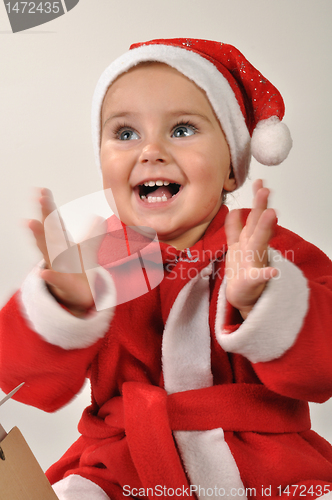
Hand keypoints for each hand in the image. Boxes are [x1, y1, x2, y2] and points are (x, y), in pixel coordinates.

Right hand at [28, 188, 104, 316]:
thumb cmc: (76, 270)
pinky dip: (49, 276)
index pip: (54, 221)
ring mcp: (56, 266)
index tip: (43, 191)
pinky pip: (55, 279)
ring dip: (38, 237)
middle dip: (44, 214)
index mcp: (61, 243)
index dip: (49, 206)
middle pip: (49, 230)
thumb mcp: (87, 251)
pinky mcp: (62, 283)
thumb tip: (99, 218)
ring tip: (30, 223)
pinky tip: (42, 273)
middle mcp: (55, 252)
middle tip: (39, 198)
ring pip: (47, 251)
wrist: (77, 296)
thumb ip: (93, 234)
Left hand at [224, 179, 277, 318]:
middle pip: (257, 225)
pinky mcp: (252, 281)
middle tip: (265, 190)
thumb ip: (235, 229)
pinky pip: (258, 278)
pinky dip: (266, 275)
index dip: (256, 201)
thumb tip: (235, 210)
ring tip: (272, 214)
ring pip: (259, 243)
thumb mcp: (237, 246)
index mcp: (249, 241)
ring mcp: (255, 263)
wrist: (243, 296)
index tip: (260, 183)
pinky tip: (273, 272)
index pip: (254, 217)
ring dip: (265, 229)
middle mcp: (254, 249)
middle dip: (261, 208)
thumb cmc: (242, 271)